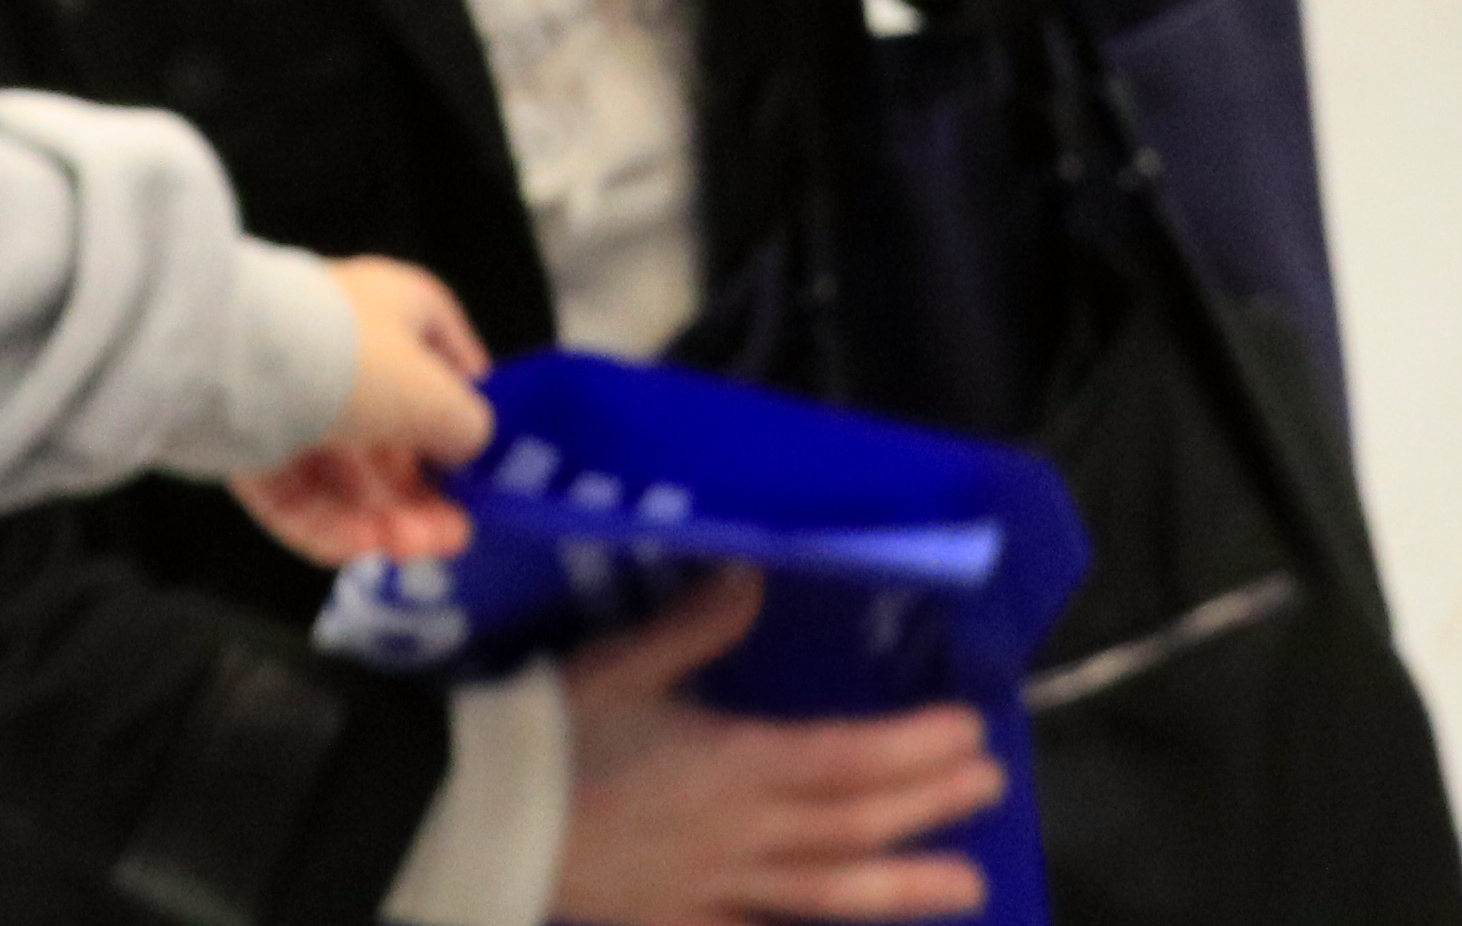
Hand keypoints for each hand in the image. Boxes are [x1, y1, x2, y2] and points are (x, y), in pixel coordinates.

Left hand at [232, 256, 492, 565]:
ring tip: (415, 550)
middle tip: (453, 535)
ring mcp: (293, 395)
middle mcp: (344, 347)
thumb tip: (468, 443)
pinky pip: (301, 490)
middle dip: (425, 489)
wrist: (236, 365)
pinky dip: (332, 523)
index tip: (483, 457)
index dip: (466, 403)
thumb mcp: (436, 395)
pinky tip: (364, 549)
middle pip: (394, 428)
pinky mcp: (251, 441)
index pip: (443, 350)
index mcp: (394, 308)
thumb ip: (466, 426)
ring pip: (348, 469)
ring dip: (387, 516)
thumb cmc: (354, 362)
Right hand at [551, 571, 1002, 925]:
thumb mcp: (620, 662)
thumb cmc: (545, 732)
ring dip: (901, 890)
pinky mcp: (673, 924)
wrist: (470, 822)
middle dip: (928, 807)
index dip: (915, 750)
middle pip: (853, 826)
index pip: (846, 760)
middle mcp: (738, 834)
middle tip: (991, 787)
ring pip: (822, 894)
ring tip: (968, 889)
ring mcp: (710, 891)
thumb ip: (697, 624)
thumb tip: (760, 570)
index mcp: (731, 763)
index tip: (971, 731)